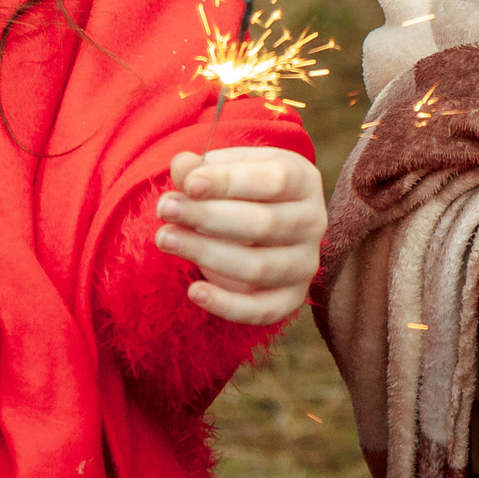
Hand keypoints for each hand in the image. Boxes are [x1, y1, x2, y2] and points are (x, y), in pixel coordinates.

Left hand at [155, 147, 325, 325]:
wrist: (260, 220)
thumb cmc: (239, 188)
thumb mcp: (226, 168)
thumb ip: (203, 168)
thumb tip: (182, 167)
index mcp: (303, 180)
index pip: (273, 181)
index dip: (230, 183)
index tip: (189, 184)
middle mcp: (313, 221)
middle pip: (263, 224)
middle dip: (208, 217)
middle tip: (165, 208)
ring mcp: (305, 263)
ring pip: (258, 266)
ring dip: (206, 254)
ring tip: (165, 238)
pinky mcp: (292, 297)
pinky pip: (263, 310)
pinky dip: (227, 305)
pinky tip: (193, 291)